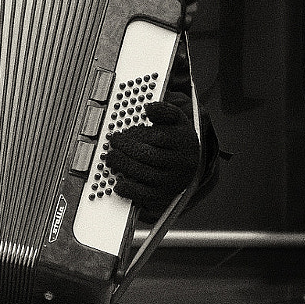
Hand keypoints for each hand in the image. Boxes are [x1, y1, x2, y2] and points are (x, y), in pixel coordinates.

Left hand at [105, 100, 200, 219]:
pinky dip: (130, 190)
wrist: (193, 164)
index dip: (137, 134)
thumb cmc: (178, 139)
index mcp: (184, 141)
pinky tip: (119, 183)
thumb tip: (148, 108)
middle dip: (126, 149)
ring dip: (124, 166)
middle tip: (113, 143)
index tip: (121, 133)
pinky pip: (146, 195)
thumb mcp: (176, 120)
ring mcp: (173, 180)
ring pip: (146, 174)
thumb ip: (163, 111)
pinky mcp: (165, 195)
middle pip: (150, 156)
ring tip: (111, 158)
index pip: (159, 137)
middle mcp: (181, 162)